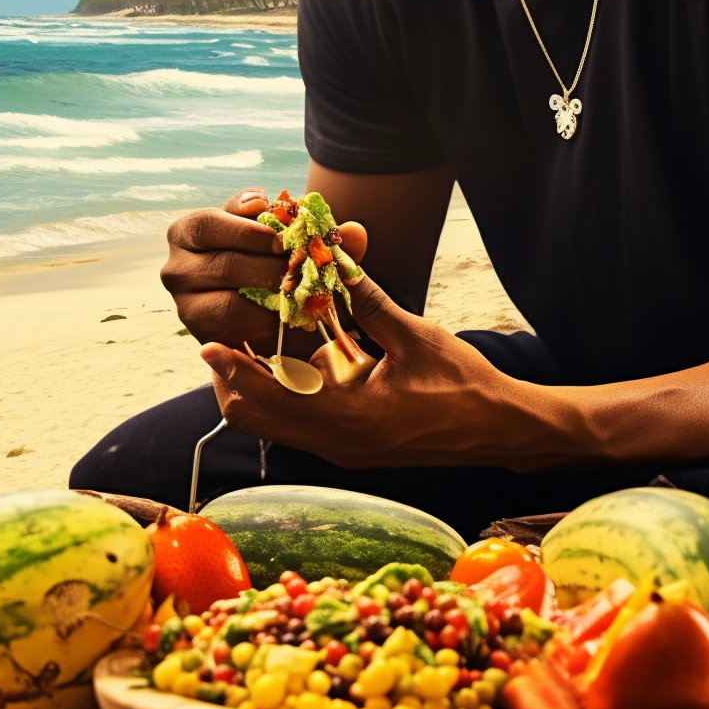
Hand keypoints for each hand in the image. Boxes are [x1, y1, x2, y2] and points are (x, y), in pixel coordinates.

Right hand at [161, 188, 368, 357]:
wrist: (262, 301)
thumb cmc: (270, 256)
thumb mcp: (288, 237)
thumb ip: (322, 234)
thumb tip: (356, 233)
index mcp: (191, 230)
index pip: (213, 222)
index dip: (248, 229)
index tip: (285, 237)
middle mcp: (177, 267)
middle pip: (225, 265)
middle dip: (271, 268)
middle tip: (305, 271)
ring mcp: (185, 305)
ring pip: (229, 305)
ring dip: (272, 301)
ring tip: (303, 296)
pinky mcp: (202, 336)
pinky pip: (235, 335)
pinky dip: (265, 326)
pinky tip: (290, 320)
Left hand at [200, 271, 561, 470]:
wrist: (500, 430)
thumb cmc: (463, 383)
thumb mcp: (414, 335)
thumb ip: (368, 301)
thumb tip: (333, 258)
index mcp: (349, 416)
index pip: (268, 398)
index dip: (233, 369)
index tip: (208, 342)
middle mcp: (338, 441)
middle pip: (258, 419)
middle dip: (233, 381)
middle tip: (221, 341)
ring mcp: (344, 450)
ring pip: (276, 426)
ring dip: (256, 389)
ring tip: (248, 347)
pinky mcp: (354, 448)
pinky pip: (300, 427)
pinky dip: (284, 398)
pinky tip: (293, 364)